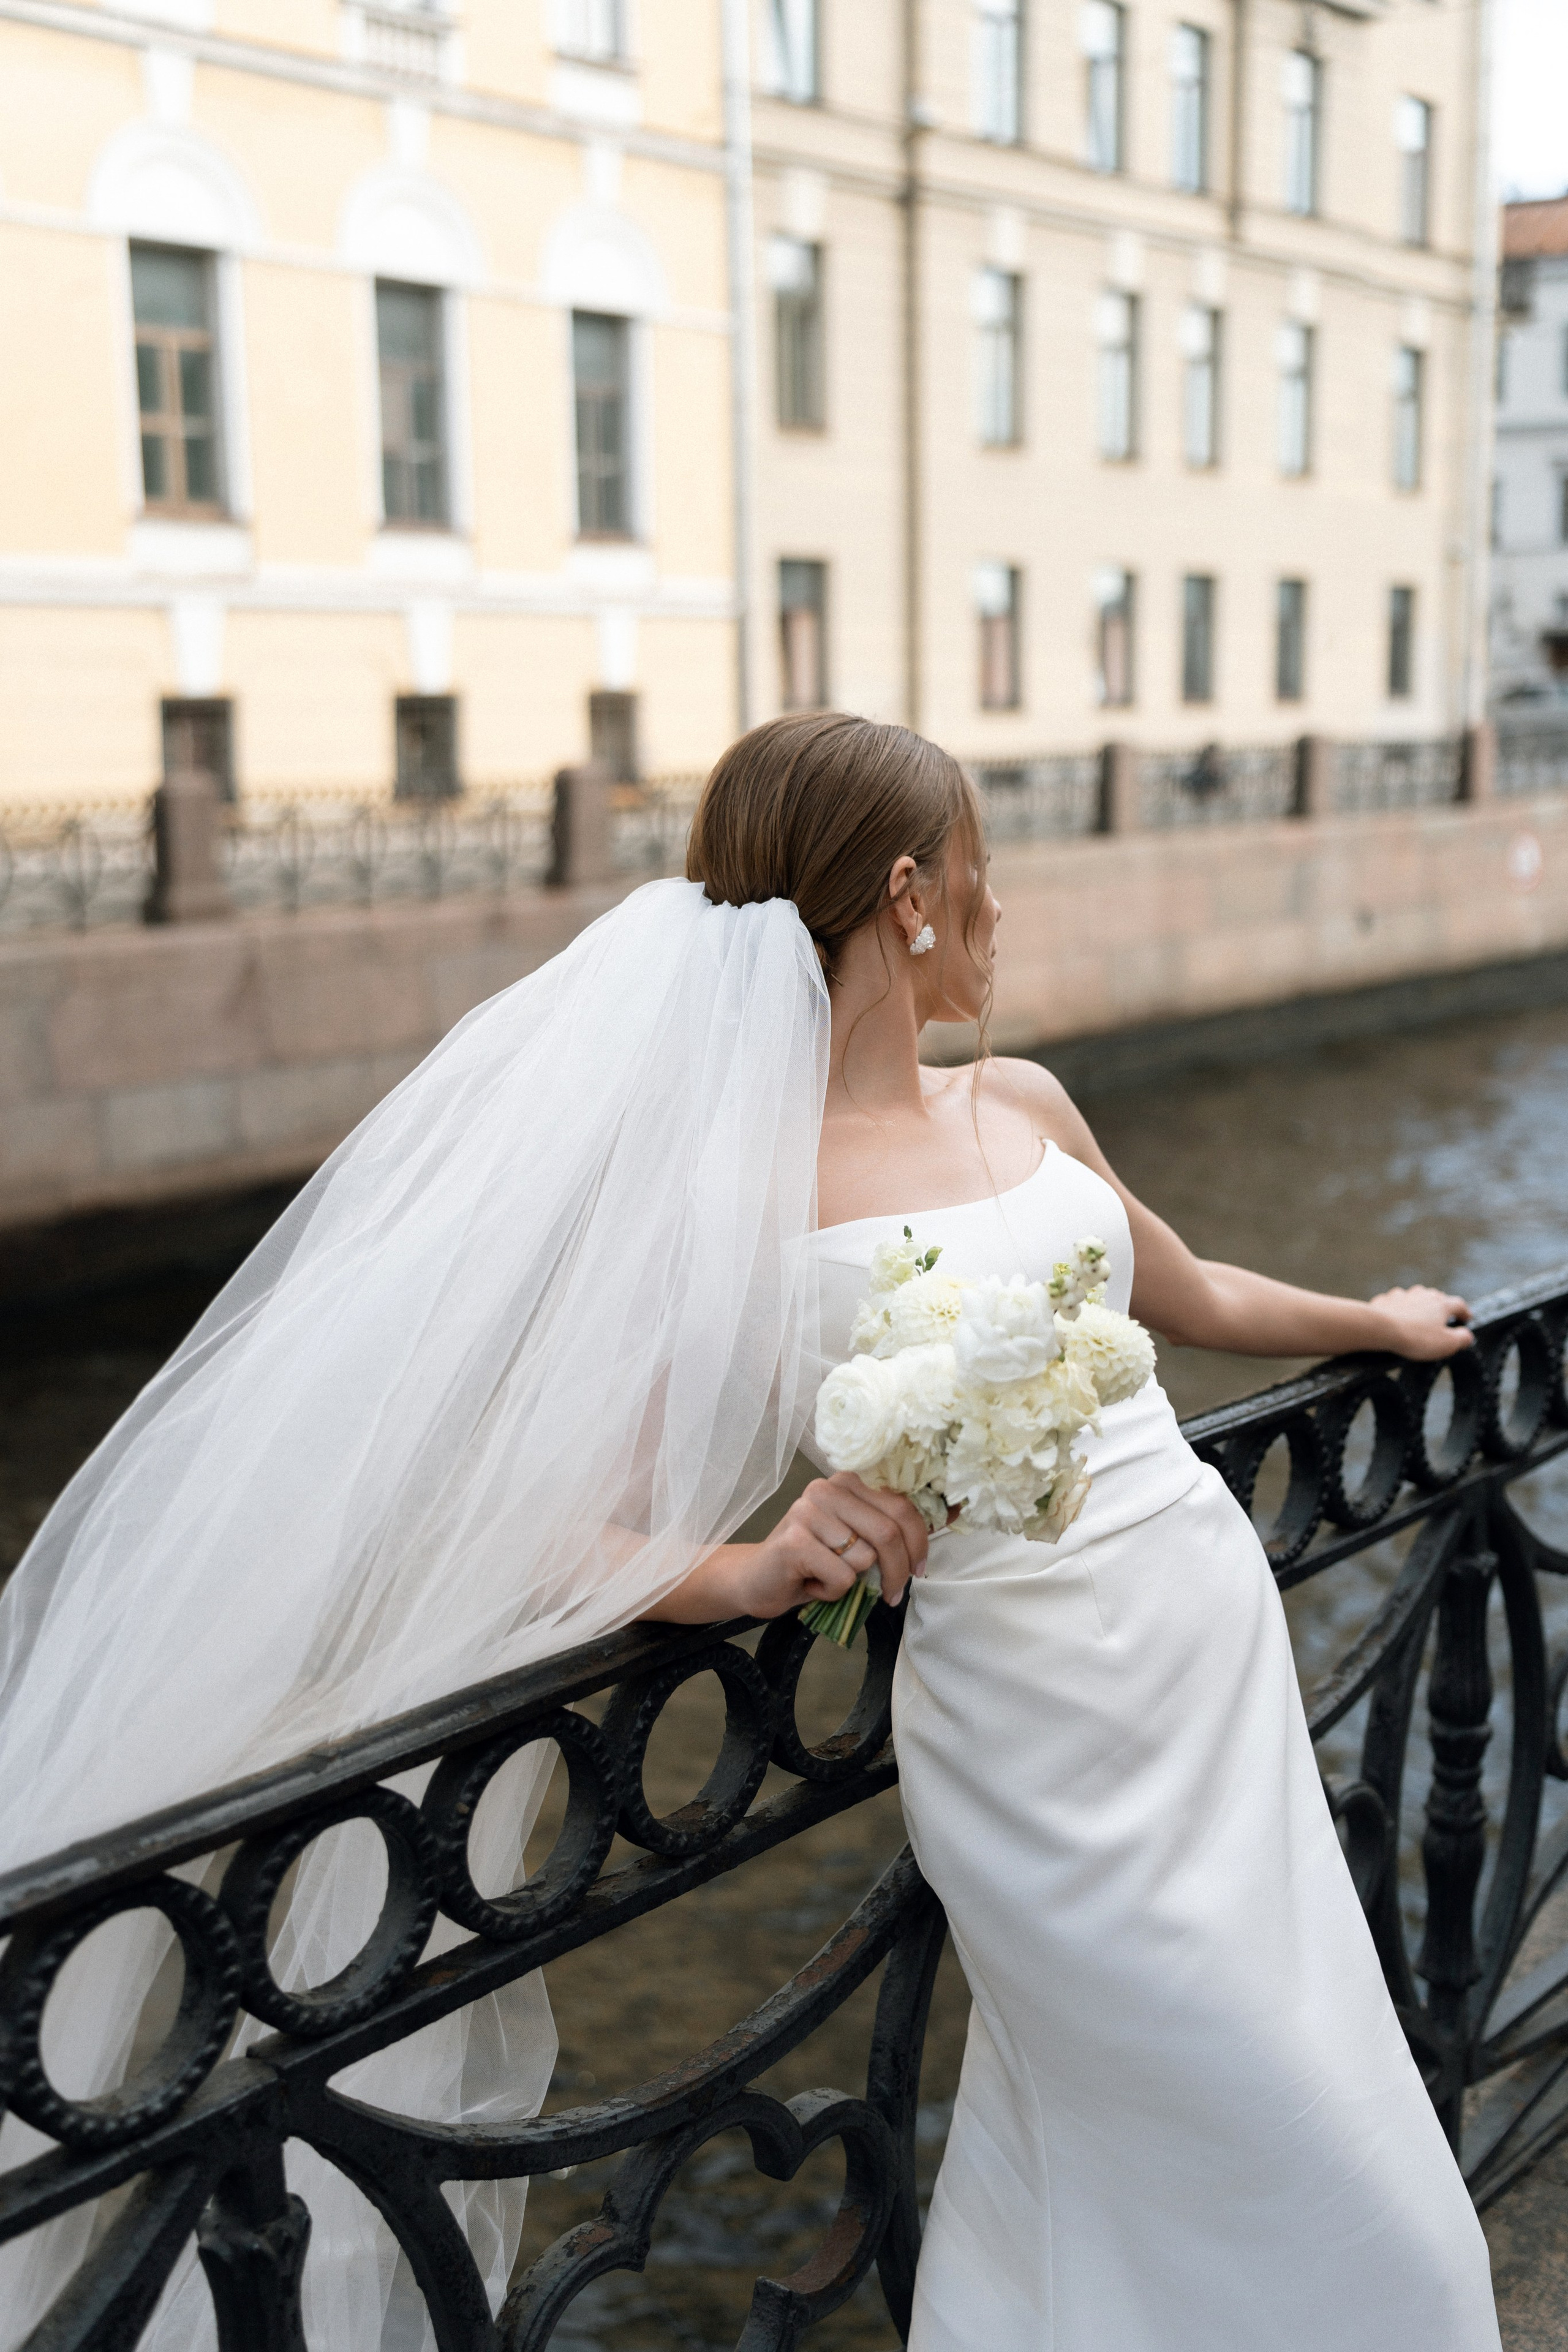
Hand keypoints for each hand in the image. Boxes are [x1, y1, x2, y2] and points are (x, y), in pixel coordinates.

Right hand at [733, 1473, 930, 1620]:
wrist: (756, 1579)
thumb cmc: (811, 1562)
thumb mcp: (854, 1540)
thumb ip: (884, 1532)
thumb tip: (937, 1534)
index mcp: (846, 1483)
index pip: (901, 1508)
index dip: (919, 1543)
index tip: (918, 1570)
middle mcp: (826, 1489)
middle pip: (888, 1533)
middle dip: (897, 1572)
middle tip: (891, 1596)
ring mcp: (807, 1512)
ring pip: (865, 1559)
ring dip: (853, 1583)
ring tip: (827, 1577)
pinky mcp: (794, 1541)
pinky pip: (842, 1577)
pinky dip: (832, 1592)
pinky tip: (811, 1584)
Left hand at [1368, 1284, 1473, 1360]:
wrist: (1380, 1329)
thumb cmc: (1416, 1338)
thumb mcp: (1447, 1344)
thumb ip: (1462, 1339)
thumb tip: (1468, 1335)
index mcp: (1441, 1304)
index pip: (1458, 1305)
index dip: (1465, 1312)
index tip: (1466, 1318)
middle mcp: (1423, 1294)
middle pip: (1436, 1297)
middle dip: (1441, 1307)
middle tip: (1442, 1318)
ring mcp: (1402, 1295)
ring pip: (1415, 1296)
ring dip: (1419, 1304)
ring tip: (1419, 1316)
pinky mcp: (1385, 1300)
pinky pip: (1395, 1302)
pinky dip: (1398, 1308)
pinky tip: (1396, 1316)